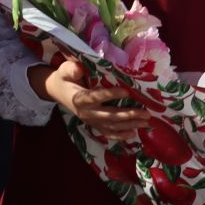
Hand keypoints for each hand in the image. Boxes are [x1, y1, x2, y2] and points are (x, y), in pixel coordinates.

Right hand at [29, 59, 146, 139]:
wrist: (58, 91)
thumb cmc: (65, 78)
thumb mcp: (64, 71)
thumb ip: (70, 69)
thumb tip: (78, 69)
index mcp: (79, 98)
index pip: (96, 97)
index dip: (110, 95)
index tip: (126, 91)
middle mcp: (86, 112)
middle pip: (109, 115)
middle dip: (128, 115)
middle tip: (146, 113)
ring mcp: (90, 121)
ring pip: (111, 126)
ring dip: (129, 125)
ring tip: (145, 123)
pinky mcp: (94, 125)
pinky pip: (107, 133)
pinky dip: (120, 135)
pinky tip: (133, 134)